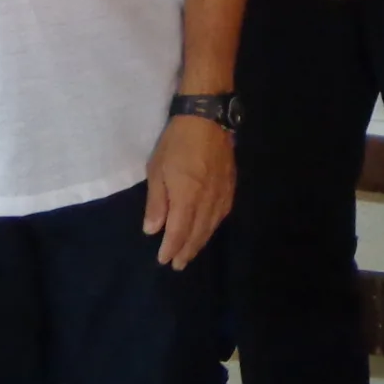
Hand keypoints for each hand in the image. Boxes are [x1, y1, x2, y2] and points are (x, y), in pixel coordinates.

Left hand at [143, 116, 234, 267]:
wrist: (207, 118)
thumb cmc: (177, 142)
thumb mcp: (157, 170)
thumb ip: (156, 203)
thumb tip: (153, 230)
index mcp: (187, 198)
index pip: (179, 232)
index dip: (171, 248)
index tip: (163, 260)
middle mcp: (207, 201)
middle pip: (197, 233)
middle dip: (186, 250)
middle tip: (178, 265)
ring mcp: (221, 193)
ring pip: (211, 226)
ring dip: (201, 242)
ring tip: (191, 253)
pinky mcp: (230, 184)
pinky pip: (223, 213)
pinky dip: (214, 226)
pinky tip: (209, 228)